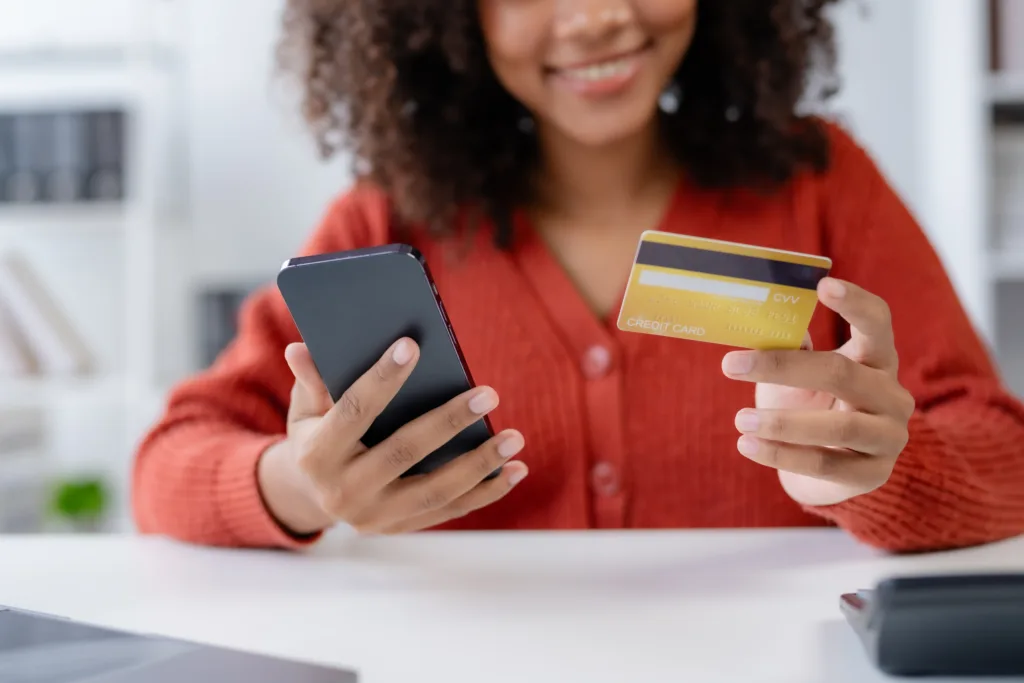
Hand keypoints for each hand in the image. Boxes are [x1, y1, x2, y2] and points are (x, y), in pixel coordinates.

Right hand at [258, 338, 527, 535]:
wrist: (309, 494)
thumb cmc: (316, 435)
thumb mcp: (305, 409)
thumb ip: (312, 380)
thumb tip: (301, 348)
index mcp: (316, 454)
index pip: (353, 411)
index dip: (381, 379)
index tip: (412, 346)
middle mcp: (343, 492)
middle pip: (403, 453)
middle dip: (448, 422)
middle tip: (488, 393)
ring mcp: (373, 516)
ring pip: (434, 491)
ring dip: (479, 464)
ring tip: (513, 437)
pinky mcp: (398, 528)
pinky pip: (448, 511)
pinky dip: (485, 492)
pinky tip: (514, 470)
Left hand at [721, 278, 914, 506]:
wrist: (825, 470)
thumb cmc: (810, 406)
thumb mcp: (798, 376)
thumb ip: (788, 349)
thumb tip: (758, 320)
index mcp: (876, 358)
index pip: (877, 322)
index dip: (854, 302)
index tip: (822, 285)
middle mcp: (892, 394)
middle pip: (842, 373)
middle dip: (783, 368)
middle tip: (730, 365)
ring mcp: (889, 436)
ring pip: (838, 426)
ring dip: (782, 423)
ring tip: (740, 419)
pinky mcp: (874, 474)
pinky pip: (826, 464)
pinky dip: (782, 454)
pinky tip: (748, 446)